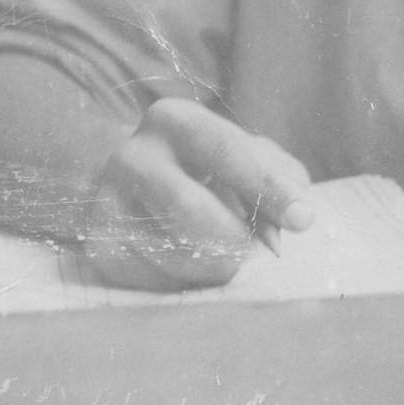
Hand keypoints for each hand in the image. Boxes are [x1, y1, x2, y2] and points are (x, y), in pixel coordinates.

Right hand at [80, 98, 314, 289]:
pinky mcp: (100, 249)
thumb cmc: (203, 165)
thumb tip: (295, 216)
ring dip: (220, 264)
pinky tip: (192, 261)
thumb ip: (278, 174)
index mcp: (175, 121)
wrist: (121, 179)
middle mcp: (132, 157)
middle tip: (261, 249)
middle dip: (237, 238)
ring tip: (224, 250)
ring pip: (179, 255)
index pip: (226, 152)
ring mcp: (107, 205)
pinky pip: (162, 283)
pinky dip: (193, 281)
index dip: (267, 187)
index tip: (304, 219)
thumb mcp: (242, 152)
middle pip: (192, 210)